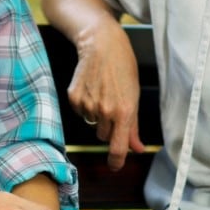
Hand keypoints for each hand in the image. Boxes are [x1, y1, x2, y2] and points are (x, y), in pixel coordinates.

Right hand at [68, 17, 143, 169]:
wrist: (101, 44)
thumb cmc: (122, 68)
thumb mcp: (133, 96)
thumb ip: (134, 126)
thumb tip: (136, 149)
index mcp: (124, 112)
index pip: (118, 147)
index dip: (116, 161)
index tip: (114, 165)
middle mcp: (105, 111)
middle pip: (104, 135)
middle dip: (108, 126)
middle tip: (112, 105)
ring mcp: (87, 104)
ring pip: (92, 123)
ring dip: (96, 114)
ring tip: (102, 92)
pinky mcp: (73, 97)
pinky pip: (80, 112)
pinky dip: (85, 105)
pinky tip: (90, 88)